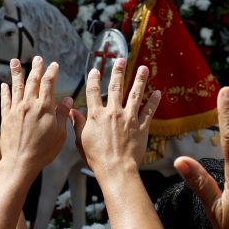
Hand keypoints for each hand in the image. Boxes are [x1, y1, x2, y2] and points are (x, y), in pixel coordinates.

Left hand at [0, 55, 70, 181]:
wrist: (21, 162)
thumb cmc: (43, 151)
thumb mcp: (59, 134)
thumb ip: (62, 115)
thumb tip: (68, 99)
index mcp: (45, 108)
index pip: (49, 83)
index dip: (52, 72)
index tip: (54, 65)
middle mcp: (30, 105)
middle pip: (33, 81)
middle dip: (36, 68)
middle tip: (37, 58)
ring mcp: (16, 110)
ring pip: (17, 86)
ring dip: (17, 72)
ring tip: (15, 61)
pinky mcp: (6, 117)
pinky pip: (5, 100)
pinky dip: (5, 90)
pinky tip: (4, 84)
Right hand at [77, 59, 161, 173]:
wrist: (116, 168)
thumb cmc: (96, 158)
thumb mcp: (81, 140)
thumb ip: (77, 124)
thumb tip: (71, 111)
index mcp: (96, 115)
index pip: (93, 92)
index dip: (93, 79)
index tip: (95, 70)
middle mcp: (113, 113)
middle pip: (115, 87)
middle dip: (118, 71)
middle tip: (121, 59)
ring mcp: (129, 118)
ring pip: (135, 94)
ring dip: (139, 79)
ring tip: (143, 68)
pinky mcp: (141, 127)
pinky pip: (149, 111)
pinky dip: (154, 101)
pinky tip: (158, 92)